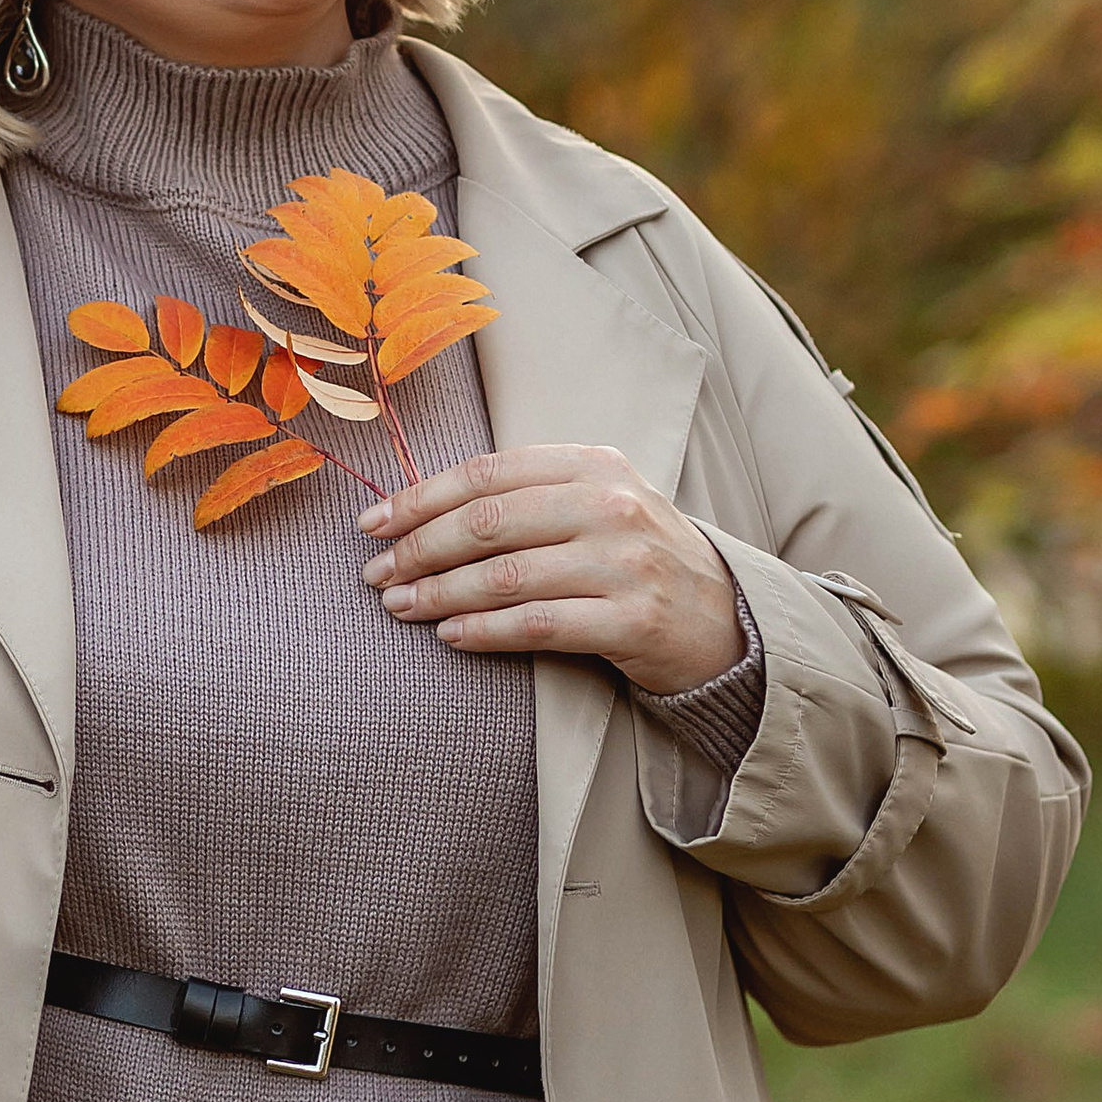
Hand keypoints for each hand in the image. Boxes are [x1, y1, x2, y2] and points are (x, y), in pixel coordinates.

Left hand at [360, 443, 744, 694]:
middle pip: (488, 521)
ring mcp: (624, 563)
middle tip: (374, 573)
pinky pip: (537, 625)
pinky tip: (449, 636)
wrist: (728, 619)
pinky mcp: (633, 621)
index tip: (373, 523)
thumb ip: (529, 494)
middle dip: (418, 548)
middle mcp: (611, 505)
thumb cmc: (639, 558)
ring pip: (505, 575)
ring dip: (439, 593)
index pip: (488, 472)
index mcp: (594, 465)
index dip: (420, 497)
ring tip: (398, 606)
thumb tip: (422, 507)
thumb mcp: (598, 503)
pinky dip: (483, 632)